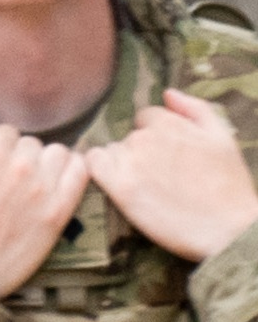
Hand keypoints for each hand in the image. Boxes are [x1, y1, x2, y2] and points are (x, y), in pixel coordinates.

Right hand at [0, 104, 96, 293]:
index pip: (5, 131)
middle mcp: (19, 166)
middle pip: (32, 143)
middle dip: (21, 156)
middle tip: (9, 182)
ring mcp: (43, 188)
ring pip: (58, 153)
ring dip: (47, 163)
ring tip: (33, 184)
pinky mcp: (60, 210)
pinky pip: (80, 172)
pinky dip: (73, 172)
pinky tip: (57, 185)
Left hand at [89, 96, 257, 268]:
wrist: (227, 228)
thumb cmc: (229, 185)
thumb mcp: (222, 137)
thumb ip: (195, 110)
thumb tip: (167, 93)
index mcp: (170, 124)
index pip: (145, 118)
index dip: (156, 137)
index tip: (167, 156)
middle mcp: (146, 139)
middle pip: (128, 137)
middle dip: (139, 151)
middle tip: (160, 175)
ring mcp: (130, 162)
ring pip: (110, 151)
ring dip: (121, 164)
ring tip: (145, 185)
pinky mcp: (119, 188)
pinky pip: (93, 166)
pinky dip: (100, 172)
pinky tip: (118, 185)